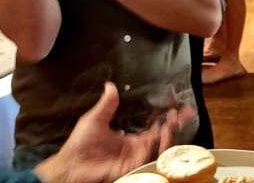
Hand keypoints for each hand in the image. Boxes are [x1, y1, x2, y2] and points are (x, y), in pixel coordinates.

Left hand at [34, 82, 192, 182]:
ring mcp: (134, 159)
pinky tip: (159, 133)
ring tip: (173, 121)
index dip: (167, 120)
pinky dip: (155, 146)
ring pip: (158, 149)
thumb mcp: (96, 119)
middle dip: (174, 126)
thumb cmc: (80, 143)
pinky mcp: (129, 167)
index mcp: (130, 140)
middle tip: (183, 113)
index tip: (178, 108)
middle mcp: (135, 150)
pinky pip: (146, 157)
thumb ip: (107, 104)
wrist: (70, 163)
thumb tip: (110, 85)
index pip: (155, 130)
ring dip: (168, 135)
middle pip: (161, 139)